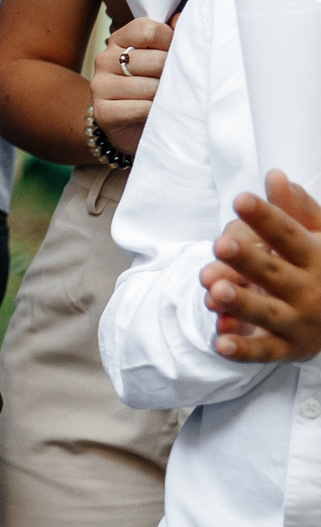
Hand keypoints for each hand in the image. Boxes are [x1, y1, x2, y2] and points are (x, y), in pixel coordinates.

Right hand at [88, 18, 171, 155]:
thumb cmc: (151, 86)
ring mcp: (100, 86)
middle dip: (171, 74)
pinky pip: (140, 108)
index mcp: (119, 40)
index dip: (170, 42)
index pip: (149, 30)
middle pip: (155, 60)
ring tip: (164, 98)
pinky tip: (153, 113)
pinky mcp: (102, 112)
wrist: (131, 126)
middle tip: (173, 83)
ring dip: (164, 95)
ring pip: (149, 87)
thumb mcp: (161, 57)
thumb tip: (181, 19)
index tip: (175, 54)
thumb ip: (171, 36)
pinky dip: (154, 112)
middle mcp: (104, 60)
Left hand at [201, 171, 320, 362]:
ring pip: (267, 312)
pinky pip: (263, 351)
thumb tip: (274, 175)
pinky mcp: (286, 348)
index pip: (289, 234)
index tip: (240, 199)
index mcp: (316, 257)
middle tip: (220, 243)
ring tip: (215, 290)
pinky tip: (220, 342)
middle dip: (248, 259)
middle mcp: (308, 289)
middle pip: (273, 272)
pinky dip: (243, 350)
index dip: (266, 218)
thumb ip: (296, 209)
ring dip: (242, 303)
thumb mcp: (319, 237)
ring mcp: (297, 320)